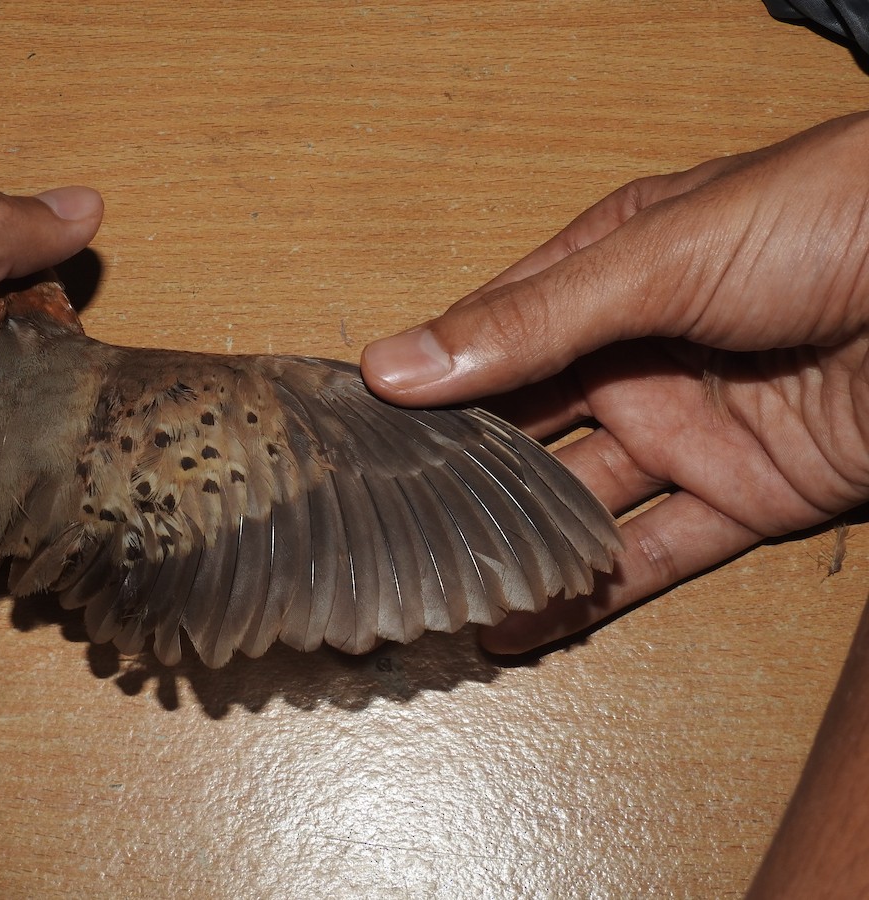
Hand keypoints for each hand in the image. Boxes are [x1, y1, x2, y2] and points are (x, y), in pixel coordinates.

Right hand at [361, 111, 868, 653]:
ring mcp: (691, 428)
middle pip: (528, 425)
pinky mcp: (748, 495)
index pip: (492, 336)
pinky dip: (593, 593)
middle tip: (380, 527)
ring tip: (438, 587)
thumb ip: (529, 322)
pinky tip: (522, 621)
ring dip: (517, 542)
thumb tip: (395, 366)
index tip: (349, 434)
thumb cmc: (825, 220)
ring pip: (581, 499)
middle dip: (459, 474)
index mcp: (609, 276)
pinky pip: (656, 552)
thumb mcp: (657, 258)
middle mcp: (640, 355)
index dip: (423, 382)